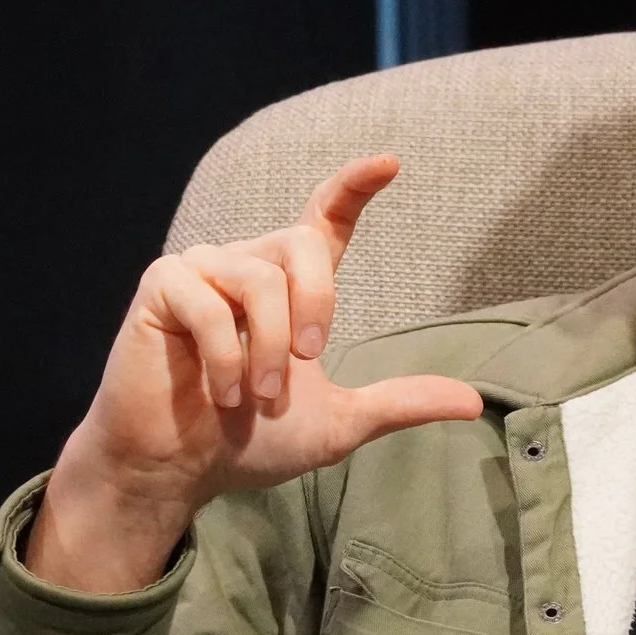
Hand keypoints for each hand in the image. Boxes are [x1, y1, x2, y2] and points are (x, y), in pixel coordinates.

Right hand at [29, 155, 482, 594]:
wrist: (178, 471)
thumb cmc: (249, 443)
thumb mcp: (339, 422)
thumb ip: (399, 402)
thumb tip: (473, 402)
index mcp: (288, 287)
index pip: (324, 220)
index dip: (353, 187)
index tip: (389, 163)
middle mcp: (246, 265)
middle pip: (300, 244)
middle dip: (316, 303)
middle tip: (304, 363)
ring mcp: (201, 270)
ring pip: (258, 279)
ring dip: (265, 348)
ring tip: (254, 396)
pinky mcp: (162, 287)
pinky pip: (207, 303)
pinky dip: (224, 356)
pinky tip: (221, 392)